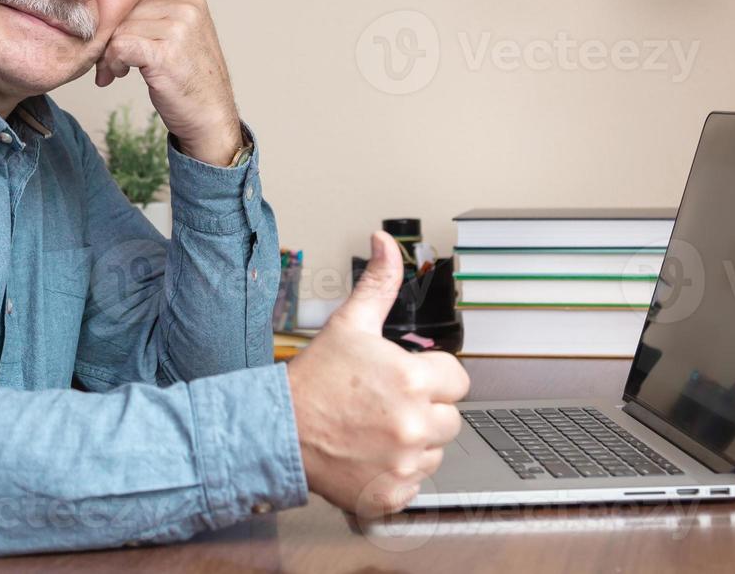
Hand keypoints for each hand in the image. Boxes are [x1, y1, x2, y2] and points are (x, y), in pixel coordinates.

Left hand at [94, 0, 240, 165]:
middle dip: (110, 37)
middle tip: (109, 63)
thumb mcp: (179, 38)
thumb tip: (110, 10)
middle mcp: (187, 10)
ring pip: (119, 29)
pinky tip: (118, 74)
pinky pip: (119, 46)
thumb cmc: (191, 83)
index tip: (115, 45)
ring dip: (109, 53)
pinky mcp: (165, 54)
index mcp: (191, 1)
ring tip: (116, 71)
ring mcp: (178, 30)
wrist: (211, 119)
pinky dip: (112, 62)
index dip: (120, 21)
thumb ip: (155, 18)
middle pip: (126, 11)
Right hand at [286, 231, 469, 516]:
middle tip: (384, 405)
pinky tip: (370, 456)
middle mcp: (413, 422)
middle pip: (449, 418)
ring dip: (412, 443)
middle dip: (423, 410)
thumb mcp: (348, 324)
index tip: (404, 381)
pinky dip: (396, 474)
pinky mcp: (392, 492)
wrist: (276, 431)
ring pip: (434, 451)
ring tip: (374, 430)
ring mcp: (404, 461)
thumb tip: (385, 242)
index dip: (432, 377)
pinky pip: (415, 482)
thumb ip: (378, 283)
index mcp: (411, 379)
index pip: (457, 380)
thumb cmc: (313, 380)